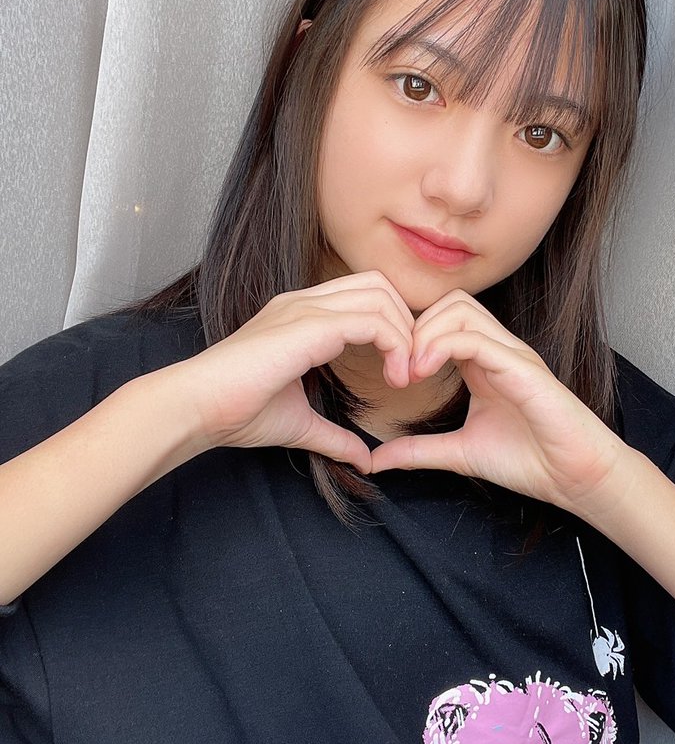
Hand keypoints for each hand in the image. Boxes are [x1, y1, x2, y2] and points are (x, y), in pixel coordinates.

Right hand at [167, 271, 414, 471]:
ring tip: (402, 378)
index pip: (365, 296)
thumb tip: (364, 459)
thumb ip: (335, 436)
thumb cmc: (236, 412)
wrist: (197, 407)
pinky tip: (393, 379)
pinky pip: (371, 319)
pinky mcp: (308, 325)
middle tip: (409, 370)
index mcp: (301, 316)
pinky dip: (395, 345)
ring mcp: (305, 308)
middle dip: (406, 322)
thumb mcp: (300, 424)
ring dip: (404, 335)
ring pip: (380, 295)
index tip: (399, 374)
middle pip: (379, 284)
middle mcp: (305, 302)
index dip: (392, 327)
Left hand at [369, 289, 631, 518]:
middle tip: (399, 370)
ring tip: (411, 371)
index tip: (393, 375)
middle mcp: (498, 350)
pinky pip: (477, 338)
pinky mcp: (523, 369)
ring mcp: (512, 354)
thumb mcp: (459, 453)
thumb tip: (376, 460)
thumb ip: (419, 451)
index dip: (410, 337)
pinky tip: (424, 372)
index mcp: (483, 362)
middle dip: (414, 328)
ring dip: (425, 334)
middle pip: (449, 302)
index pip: (442, 320)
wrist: (575, 477)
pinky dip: (443, 347)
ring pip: (460, 309)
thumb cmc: (530, 461)